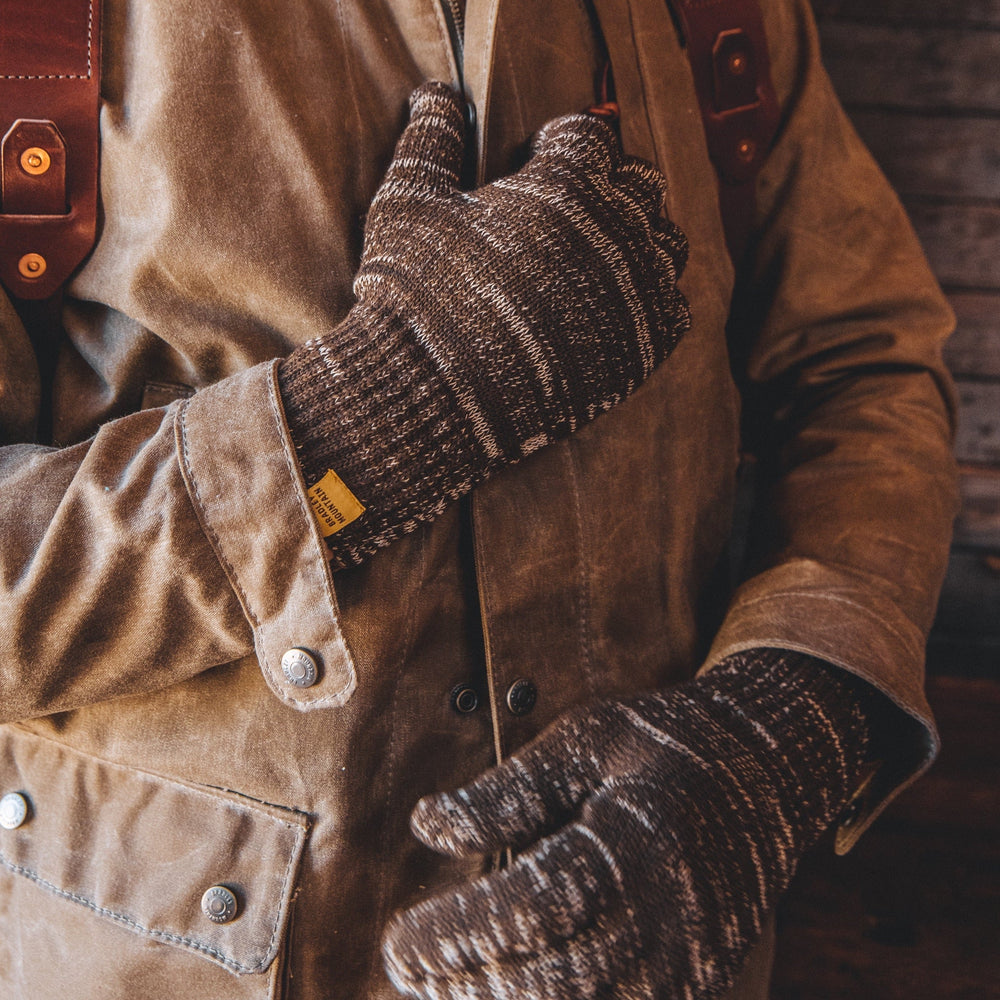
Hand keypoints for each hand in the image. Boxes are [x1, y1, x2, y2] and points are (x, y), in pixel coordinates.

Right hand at [278, 82, 689, 568]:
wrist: (433, 394)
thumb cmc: (415, 294)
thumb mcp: (408, 204)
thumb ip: (430, 140)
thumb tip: (436, 93)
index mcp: (566, 182)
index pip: (590, 135)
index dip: (562, 143)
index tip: (540, 159)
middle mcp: (616, 231)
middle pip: (640, 184)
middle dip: (608, 187)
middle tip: (569, 211)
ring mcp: (634, 294)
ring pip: (666, 245)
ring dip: (638, 241)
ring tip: (596, 258)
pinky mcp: (641, 351)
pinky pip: (674, 309)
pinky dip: (652, 301)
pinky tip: (613, 306)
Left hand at [382, 651, 869, 999]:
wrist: (766, 773)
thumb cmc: (664, 746)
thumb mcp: (585, 741)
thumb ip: (508, 791)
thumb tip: (428, 825)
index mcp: (634, 844)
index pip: (532, 908)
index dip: (458, 935)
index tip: (398, 941)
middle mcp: (664, 917)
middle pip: (551, 985)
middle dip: (466, 987)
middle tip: (406, 970)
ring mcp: (686, 963)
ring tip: (447, 988)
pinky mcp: (694, 984)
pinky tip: (510, 990)